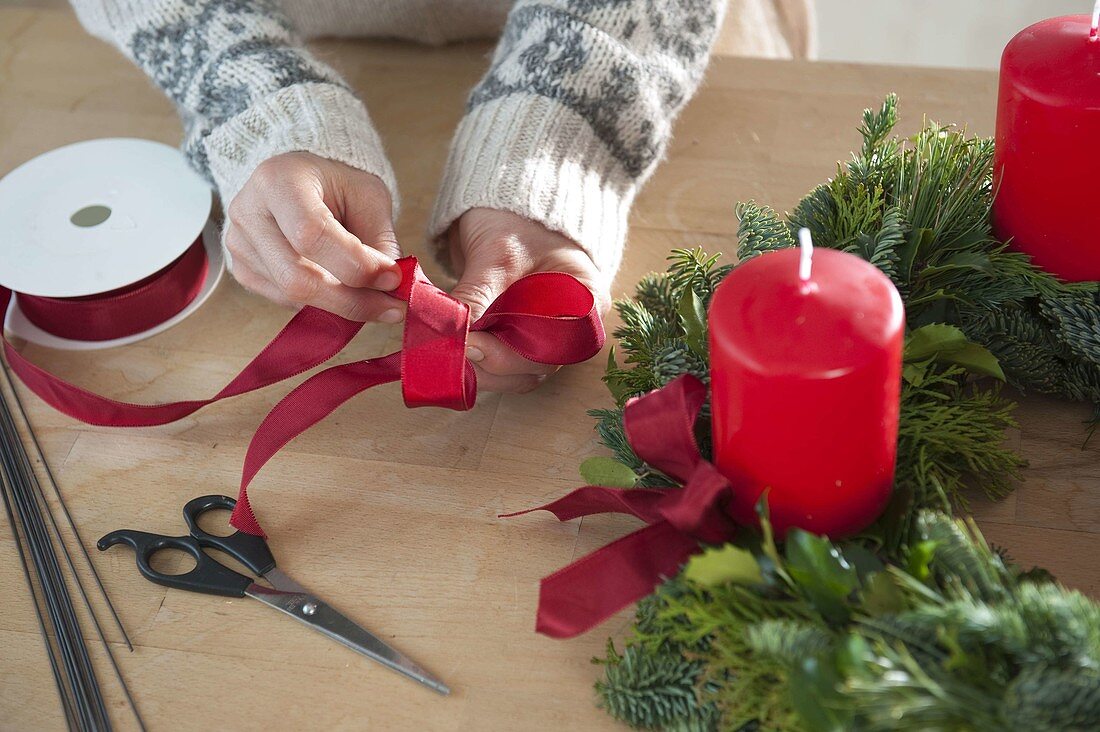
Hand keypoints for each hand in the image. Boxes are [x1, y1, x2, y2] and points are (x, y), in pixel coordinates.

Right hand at [225, 152, 404, 322]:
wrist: (300, 182)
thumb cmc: (336, 185)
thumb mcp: (368, 196)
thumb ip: (379, 239)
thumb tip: (391, 287)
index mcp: (278, 180)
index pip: (311, 234)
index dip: (355, 264)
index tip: (393, 278)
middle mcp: (249, 213)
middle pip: (297, 277)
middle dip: (351, 301)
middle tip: (391, 308)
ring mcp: (239, 245)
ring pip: (294, 296)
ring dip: (343, 306)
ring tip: (375, 298)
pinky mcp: (242, 271)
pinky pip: (287, 302)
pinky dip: (323, 304)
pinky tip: (342, 289)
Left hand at [448, 208, 609, 392]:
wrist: (506, 203)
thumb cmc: (516, 219)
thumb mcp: (498, 253)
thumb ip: (478, 293)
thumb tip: (451, 332)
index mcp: (586, 304)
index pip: (554, 348)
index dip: (511, 355)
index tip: (470, 345)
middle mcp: (571, 328)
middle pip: (533, 367)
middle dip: (489, 364)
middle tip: (448, 350)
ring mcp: (545, 334)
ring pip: (514, 373)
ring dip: (478, 369)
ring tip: (445, 350)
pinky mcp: (519, 335)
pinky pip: (500, 362)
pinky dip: (474, 360)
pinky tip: (449, 348)